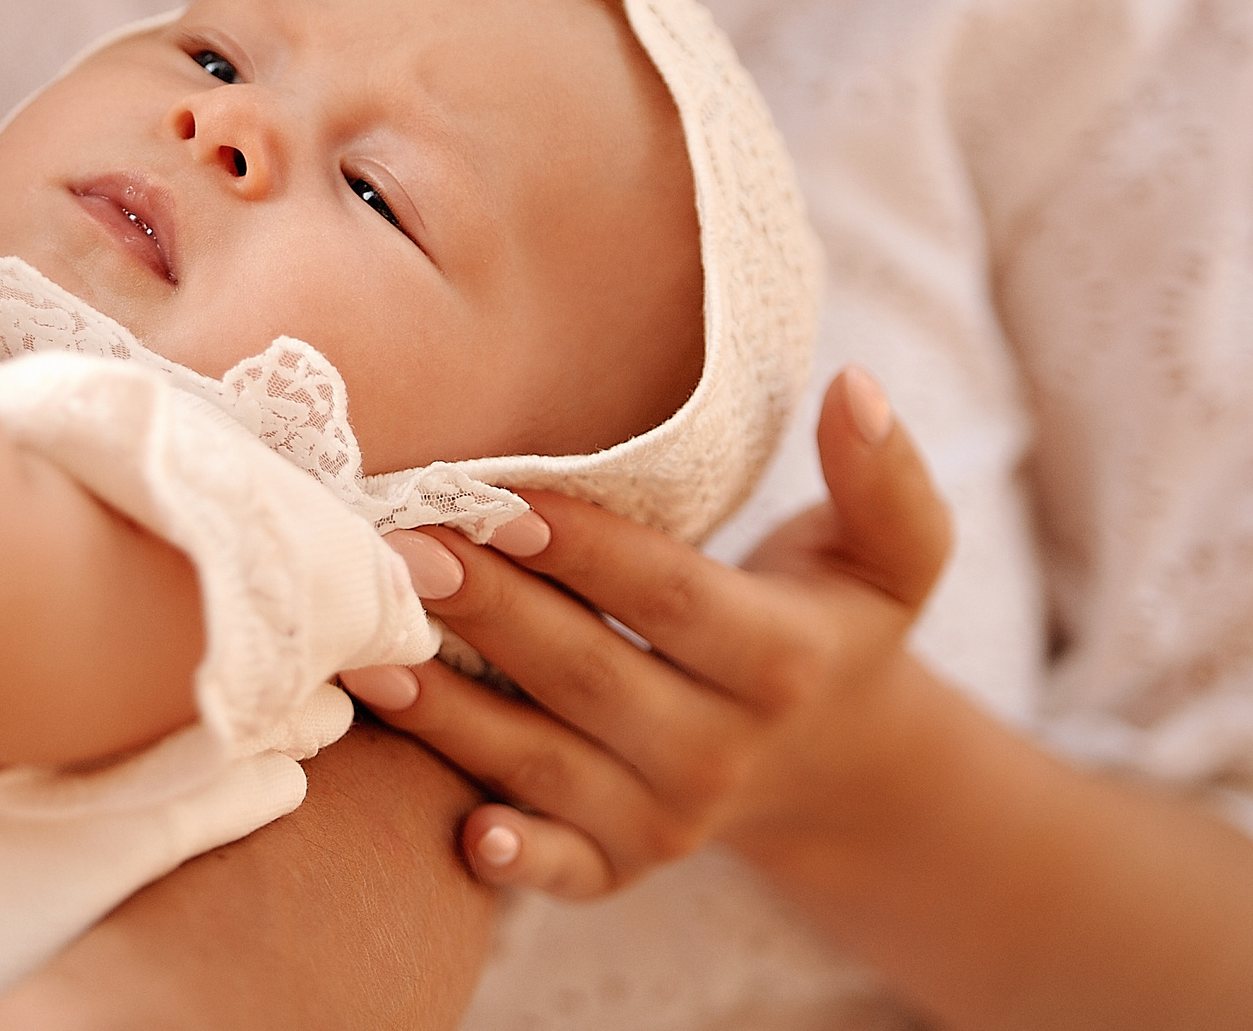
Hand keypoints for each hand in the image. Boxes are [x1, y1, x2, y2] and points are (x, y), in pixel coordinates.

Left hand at [342, 365, 950, 897]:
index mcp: (781, 661)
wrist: (835, 763)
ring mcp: (669, 818)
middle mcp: (723, 750)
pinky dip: (516, 860)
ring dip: (450, 715)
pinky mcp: (623, 865)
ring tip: (364, 651)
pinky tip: (461, 831)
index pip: (668, 596)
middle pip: (588, 674)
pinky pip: (563, 869)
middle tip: (399, 549)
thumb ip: (880, 475)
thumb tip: (860, 384)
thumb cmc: (831, 620)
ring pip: (545, 763)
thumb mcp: (889, 552)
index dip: (584, 550)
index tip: (501, 499)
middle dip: (490, 612)